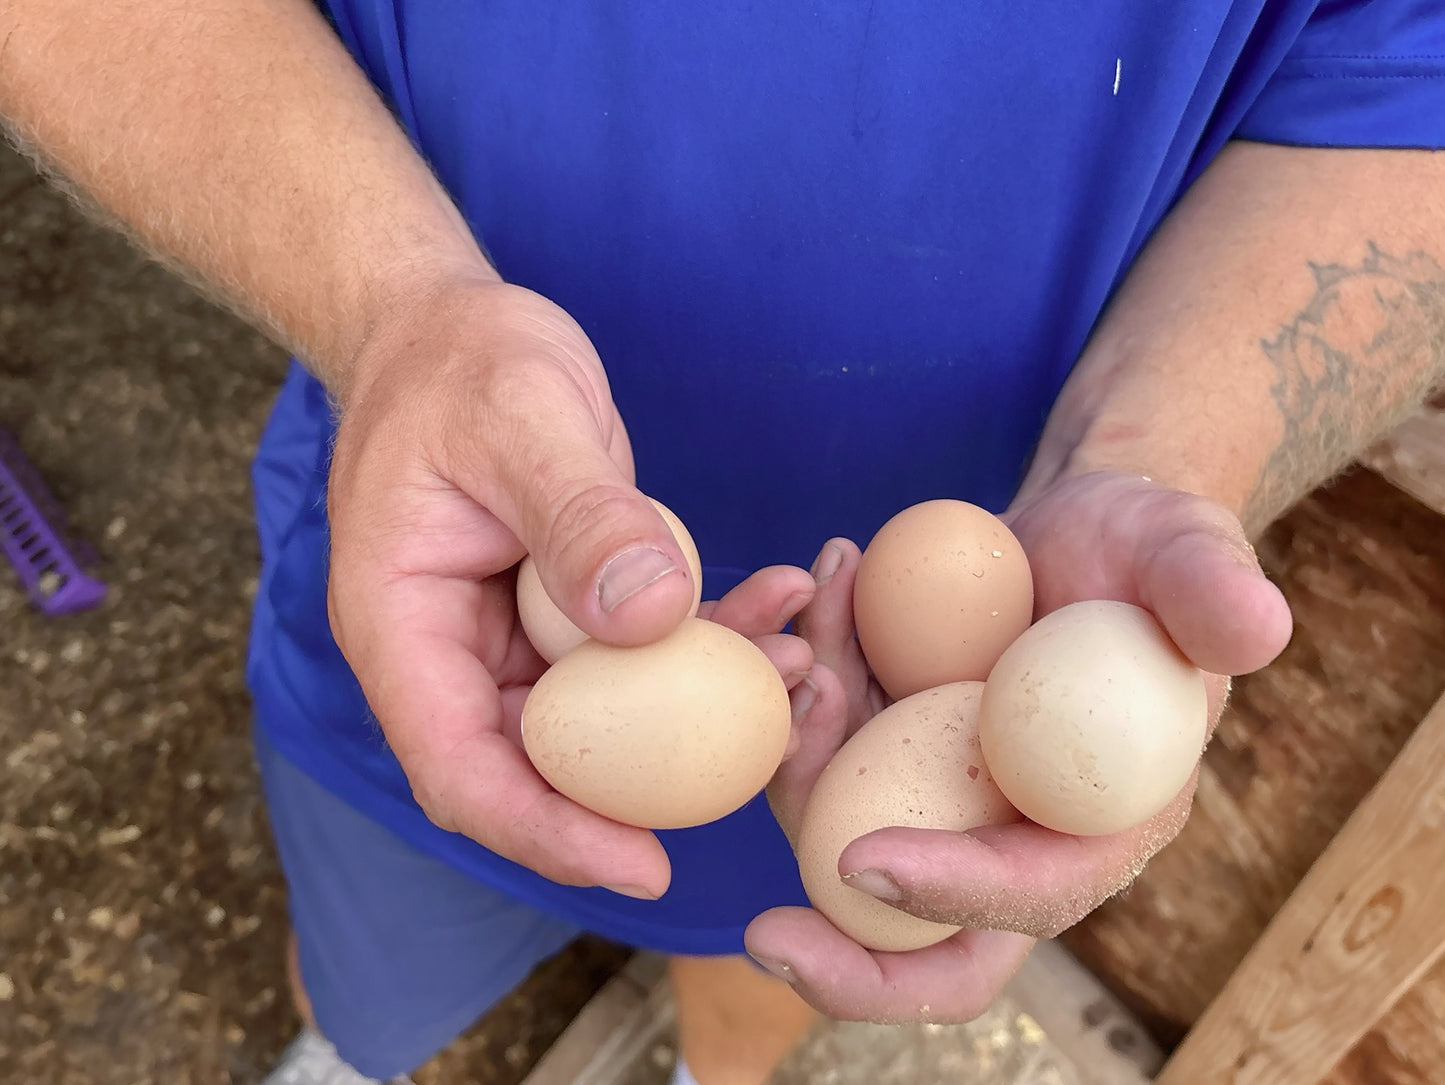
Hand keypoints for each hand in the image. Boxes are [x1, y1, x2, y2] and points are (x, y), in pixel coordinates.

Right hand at [323, 278, 816, 898]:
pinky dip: (707, 640)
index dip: (545, 831)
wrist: (449, 326)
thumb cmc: (461, 361)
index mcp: (399, 626)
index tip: (643, 865)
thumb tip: (654, 618)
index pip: (459, 768)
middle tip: (765, 762)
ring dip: (702, 707)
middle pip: (539, 766)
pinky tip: (778, 601)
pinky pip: (638, 652)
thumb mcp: (521, 419)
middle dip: (649, 787)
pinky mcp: (564, 610)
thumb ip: (580, 515)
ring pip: (605, 717)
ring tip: (800, 662)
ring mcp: (510, 636)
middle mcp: (450, 651)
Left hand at [746, 471, 1292, 1021]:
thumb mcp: (1186, 551)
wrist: (1081, 525)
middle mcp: (1012, 834)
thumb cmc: (1145, 547)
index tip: (865, 859)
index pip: (1029, 894)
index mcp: (1102, 823)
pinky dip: (806, 676)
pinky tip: (827, 579)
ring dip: (798, 746)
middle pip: (926, 939)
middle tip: (763, 932)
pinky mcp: (890, 752)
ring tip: (808, 627)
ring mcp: (942, 798)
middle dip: (845, 962)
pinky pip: (823, 744)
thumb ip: (1212, 590)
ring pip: (840, 824)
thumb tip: (1255, 631)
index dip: (952, 896)